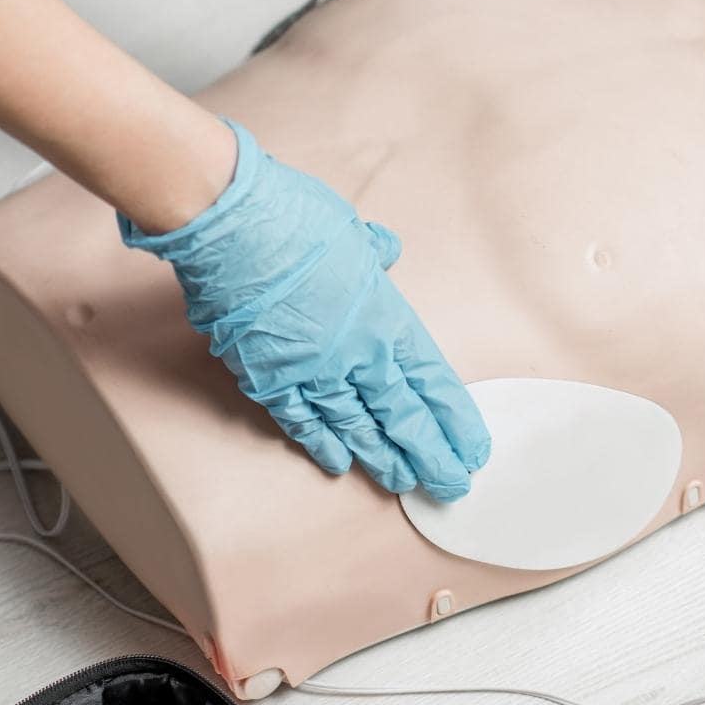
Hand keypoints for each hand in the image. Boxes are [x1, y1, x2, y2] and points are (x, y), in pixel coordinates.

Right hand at [119, 120, 488, 500]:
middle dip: (430, 454)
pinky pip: (301, 422)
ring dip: (382, 459)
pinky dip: (321, 443)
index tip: (471, 446)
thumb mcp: (354, 234)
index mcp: (386, 319)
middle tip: (451, 484)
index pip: (430, 381)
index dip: (452, 418)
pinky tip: (339, 463)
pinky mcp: (267, 380)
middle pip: (402, 416)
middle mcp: (356, 355)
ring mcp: (311, 373)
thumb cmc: (296, 220)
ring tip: (405, 483)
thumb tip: (385, 250)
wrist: (233, 228)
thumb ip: (374, 254)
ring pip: (356, 428)